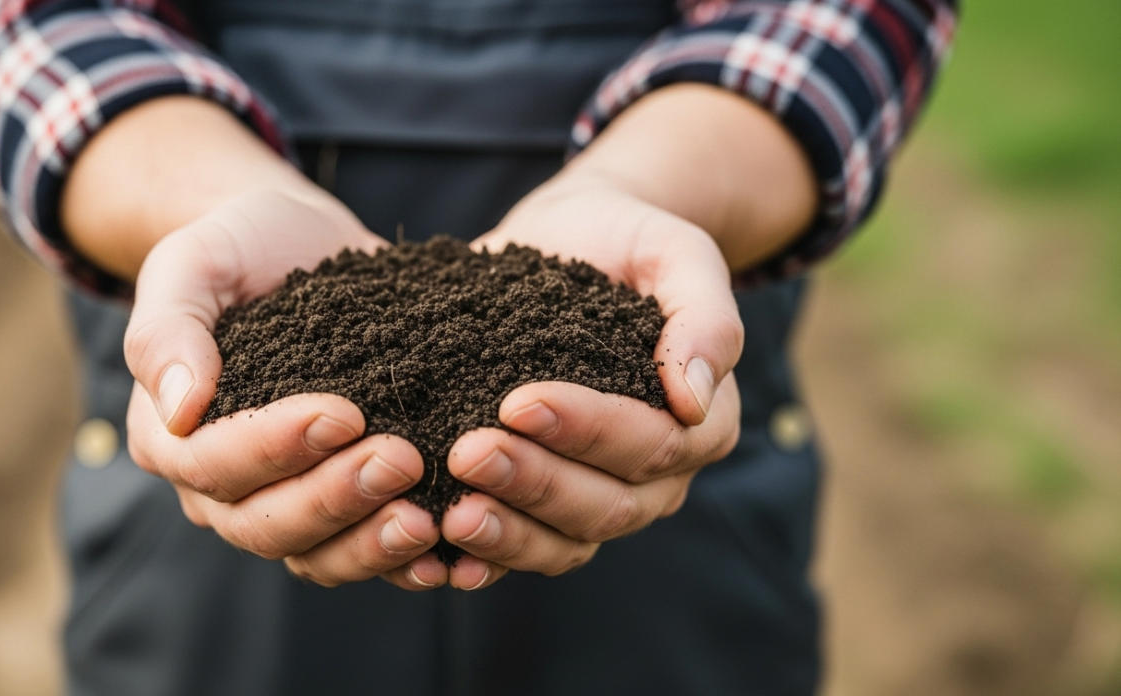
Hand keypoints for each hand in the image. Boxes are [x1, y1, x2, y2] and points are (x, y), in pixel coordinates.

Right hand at [123, 186, 444, 589]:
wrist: (297, 242)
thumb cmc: (237, 248)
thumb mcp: (193, 263)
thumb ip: (168, 330)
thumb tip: (180, 408)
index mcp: (170, 435)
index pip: (213, 463)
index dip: (276, 447)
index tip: (344, 414)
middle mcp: (218, 486)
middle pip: (265, 524)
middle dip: (336, 498)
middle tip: (402, 459)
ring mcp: (281, 502)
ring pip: (315, 554)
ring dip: (372, 542)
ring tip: (431, 517)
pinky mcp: (340, 505)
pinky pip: (362, 553)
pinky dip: (402, 560)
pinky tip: (448, 548)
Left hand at [411, 179, 744, 589]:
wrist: (573, 235)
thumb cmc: (629, 239)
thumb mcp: (676, 252)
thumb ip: (704, 317)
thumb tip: (693, 400)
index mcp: (701, 421)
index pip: (651, 444)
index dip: (587, 431)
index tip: (517, 402)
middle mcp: (656, 474)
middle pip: (605, 505)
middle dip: (534, 483)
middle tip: (467, 453)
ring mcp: (598, 494)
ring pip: (565, 541)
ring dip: (507, 532)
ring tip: (451, 512)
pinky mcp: (543, 501)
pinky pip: (523, 548)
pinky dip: (485, 559)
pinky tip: (441, 556)